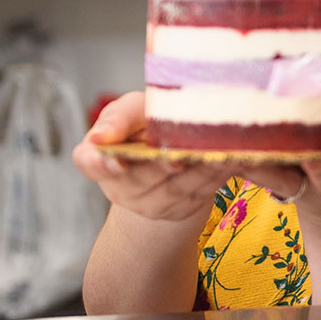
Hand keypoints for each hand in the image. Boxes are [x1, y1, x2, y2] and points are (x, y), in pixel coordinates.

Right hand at [72, 90, 228, 223]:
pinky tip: (230, 162)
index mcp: (99, 156)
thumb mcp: (133, 110)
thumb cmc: (146, 122)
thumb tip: (102, 136)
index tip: (118, 162)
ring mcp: (149, 204)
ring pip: (175, 188)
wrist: (170, 151)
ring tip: (217, 155)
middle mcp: (120, 186)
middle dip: (163, 166)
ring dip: (197, 172)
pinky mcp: (180, 209)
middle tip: (180, 154)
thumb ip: (121, 117)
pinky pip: (199, 194)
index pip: (90, 163)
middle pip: (141, 178)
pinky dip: (216, 177)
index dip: (101, 164)